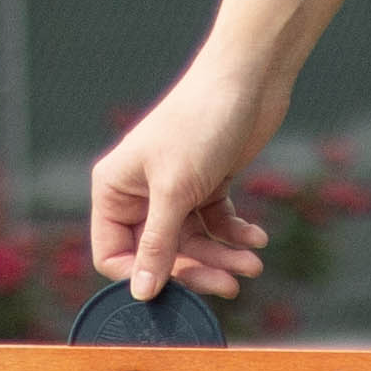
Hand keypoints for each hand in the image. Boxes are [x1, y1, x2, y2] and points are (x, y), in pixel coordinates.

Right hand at [85, 58, 287, 300]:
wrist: (248, 79)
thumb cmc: (200, 122)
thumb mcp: (174, 190)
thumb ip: (157, 244)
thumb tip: (140, 292)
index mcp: (114, 189)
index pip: (113, 253)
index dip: (142, 276)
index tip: (176, 290)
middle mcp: (139, 192)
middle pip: (160, 254)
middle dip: (197, 269)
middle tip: (231, 284)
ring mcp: (174, 189)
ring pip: (193, 243)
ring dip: (223, 256)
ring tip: (253, 264)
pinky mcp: (206, 184)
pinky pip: (216, 224)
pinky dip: (236, 234)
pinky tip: (257, 239)